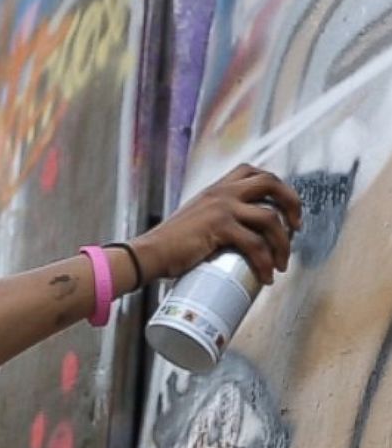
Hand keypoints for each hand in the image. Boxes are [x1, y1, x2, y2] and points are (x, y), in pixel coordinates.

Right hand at [133, 163, 302, 284]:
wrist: (149, 254)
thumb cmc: (168, 246)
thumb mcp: (194, 222)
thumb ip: (213, 222)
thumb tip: (234, 242)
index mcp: (216, 188)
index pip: (254, 172)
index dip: (277, 186)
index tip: (285, 210)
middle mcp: (222, 192)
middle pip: (271, 183)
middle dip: (292, 204)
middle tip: (296, 229)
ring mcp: (222, 208)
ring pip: (269, 218)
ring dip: (282, 243)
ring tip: (281, 264)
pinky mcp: (219, 228)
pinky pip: (255, 244)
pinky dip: (265, 262)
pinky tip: (266, 275)